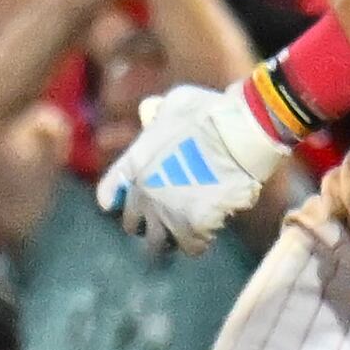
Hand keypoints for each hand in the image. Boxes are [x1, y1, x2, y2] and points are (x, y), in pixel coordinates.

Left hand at [93, 80, 293, 254]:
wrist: (240, 131)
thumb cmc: (210, 111)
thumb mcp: (174, 103)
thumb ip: (158, 113)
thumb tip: (154, 111)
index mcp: (136, 163)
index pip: (109, 190)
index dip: (114, 198)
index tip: (117, 204)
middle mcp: (144, 193)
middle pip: (132, 226)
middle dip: (146, 224)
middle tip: (164, 220)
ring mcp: (167, 213)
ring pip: (158, 244)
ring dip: (170, 239)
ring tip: (185, 232)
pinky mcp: (194, 227)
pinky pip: (193, 247)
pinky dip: (200, 241)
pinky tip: (210, 227)